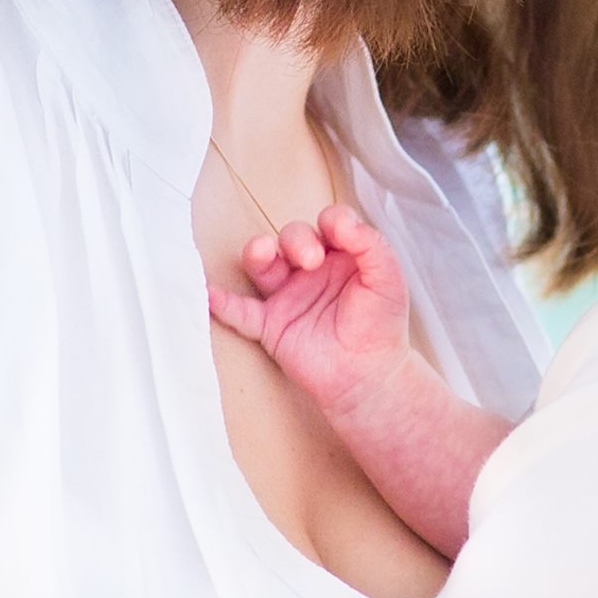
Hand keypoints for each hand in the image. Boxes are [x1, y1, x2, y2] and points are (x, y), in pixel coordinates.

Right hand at [210, 204, 411, 413]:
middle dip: (296, 240)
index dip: (331, 222)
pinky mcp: (270, 325)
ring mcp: (288, 296)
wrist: (369, 376)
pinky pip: (240, 311)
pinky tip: (208, 294)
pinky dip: (222, 304)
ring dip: (258, 253)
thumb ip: (371, 246)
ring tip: (261, 254)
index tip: (339, 234)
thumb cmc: (382, 326)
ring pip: (262, 265)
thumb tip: (342, 221)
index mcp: (341, 256)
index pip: (329, 224)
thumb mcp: (388, 279)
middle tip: (311, 260)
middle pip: (291, 238)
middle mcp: (311, 271)